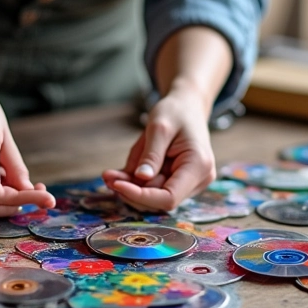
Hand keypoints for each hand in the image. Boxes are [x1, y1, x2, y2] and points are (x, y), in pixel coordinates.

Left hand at [102, 87, 215, 210]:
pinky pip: (155, 188)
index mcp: (198, 166)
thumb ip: (151, 154)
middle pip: (160, 199)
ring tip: (111, 174)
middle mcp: (199, 179)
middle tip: (108, 176)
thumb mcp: (159, 127)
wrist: (187, 107)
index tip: (117, 185)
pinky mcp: (180, 182)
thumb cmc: (175, 112)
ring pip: (155, 196)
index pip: (169, 197)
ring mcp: (191, 183)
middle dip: (133, 190)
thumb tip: (141, 178)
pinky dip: (137, 183)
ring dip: (132, 187)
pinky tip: (120, 174)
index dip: (142, 196)